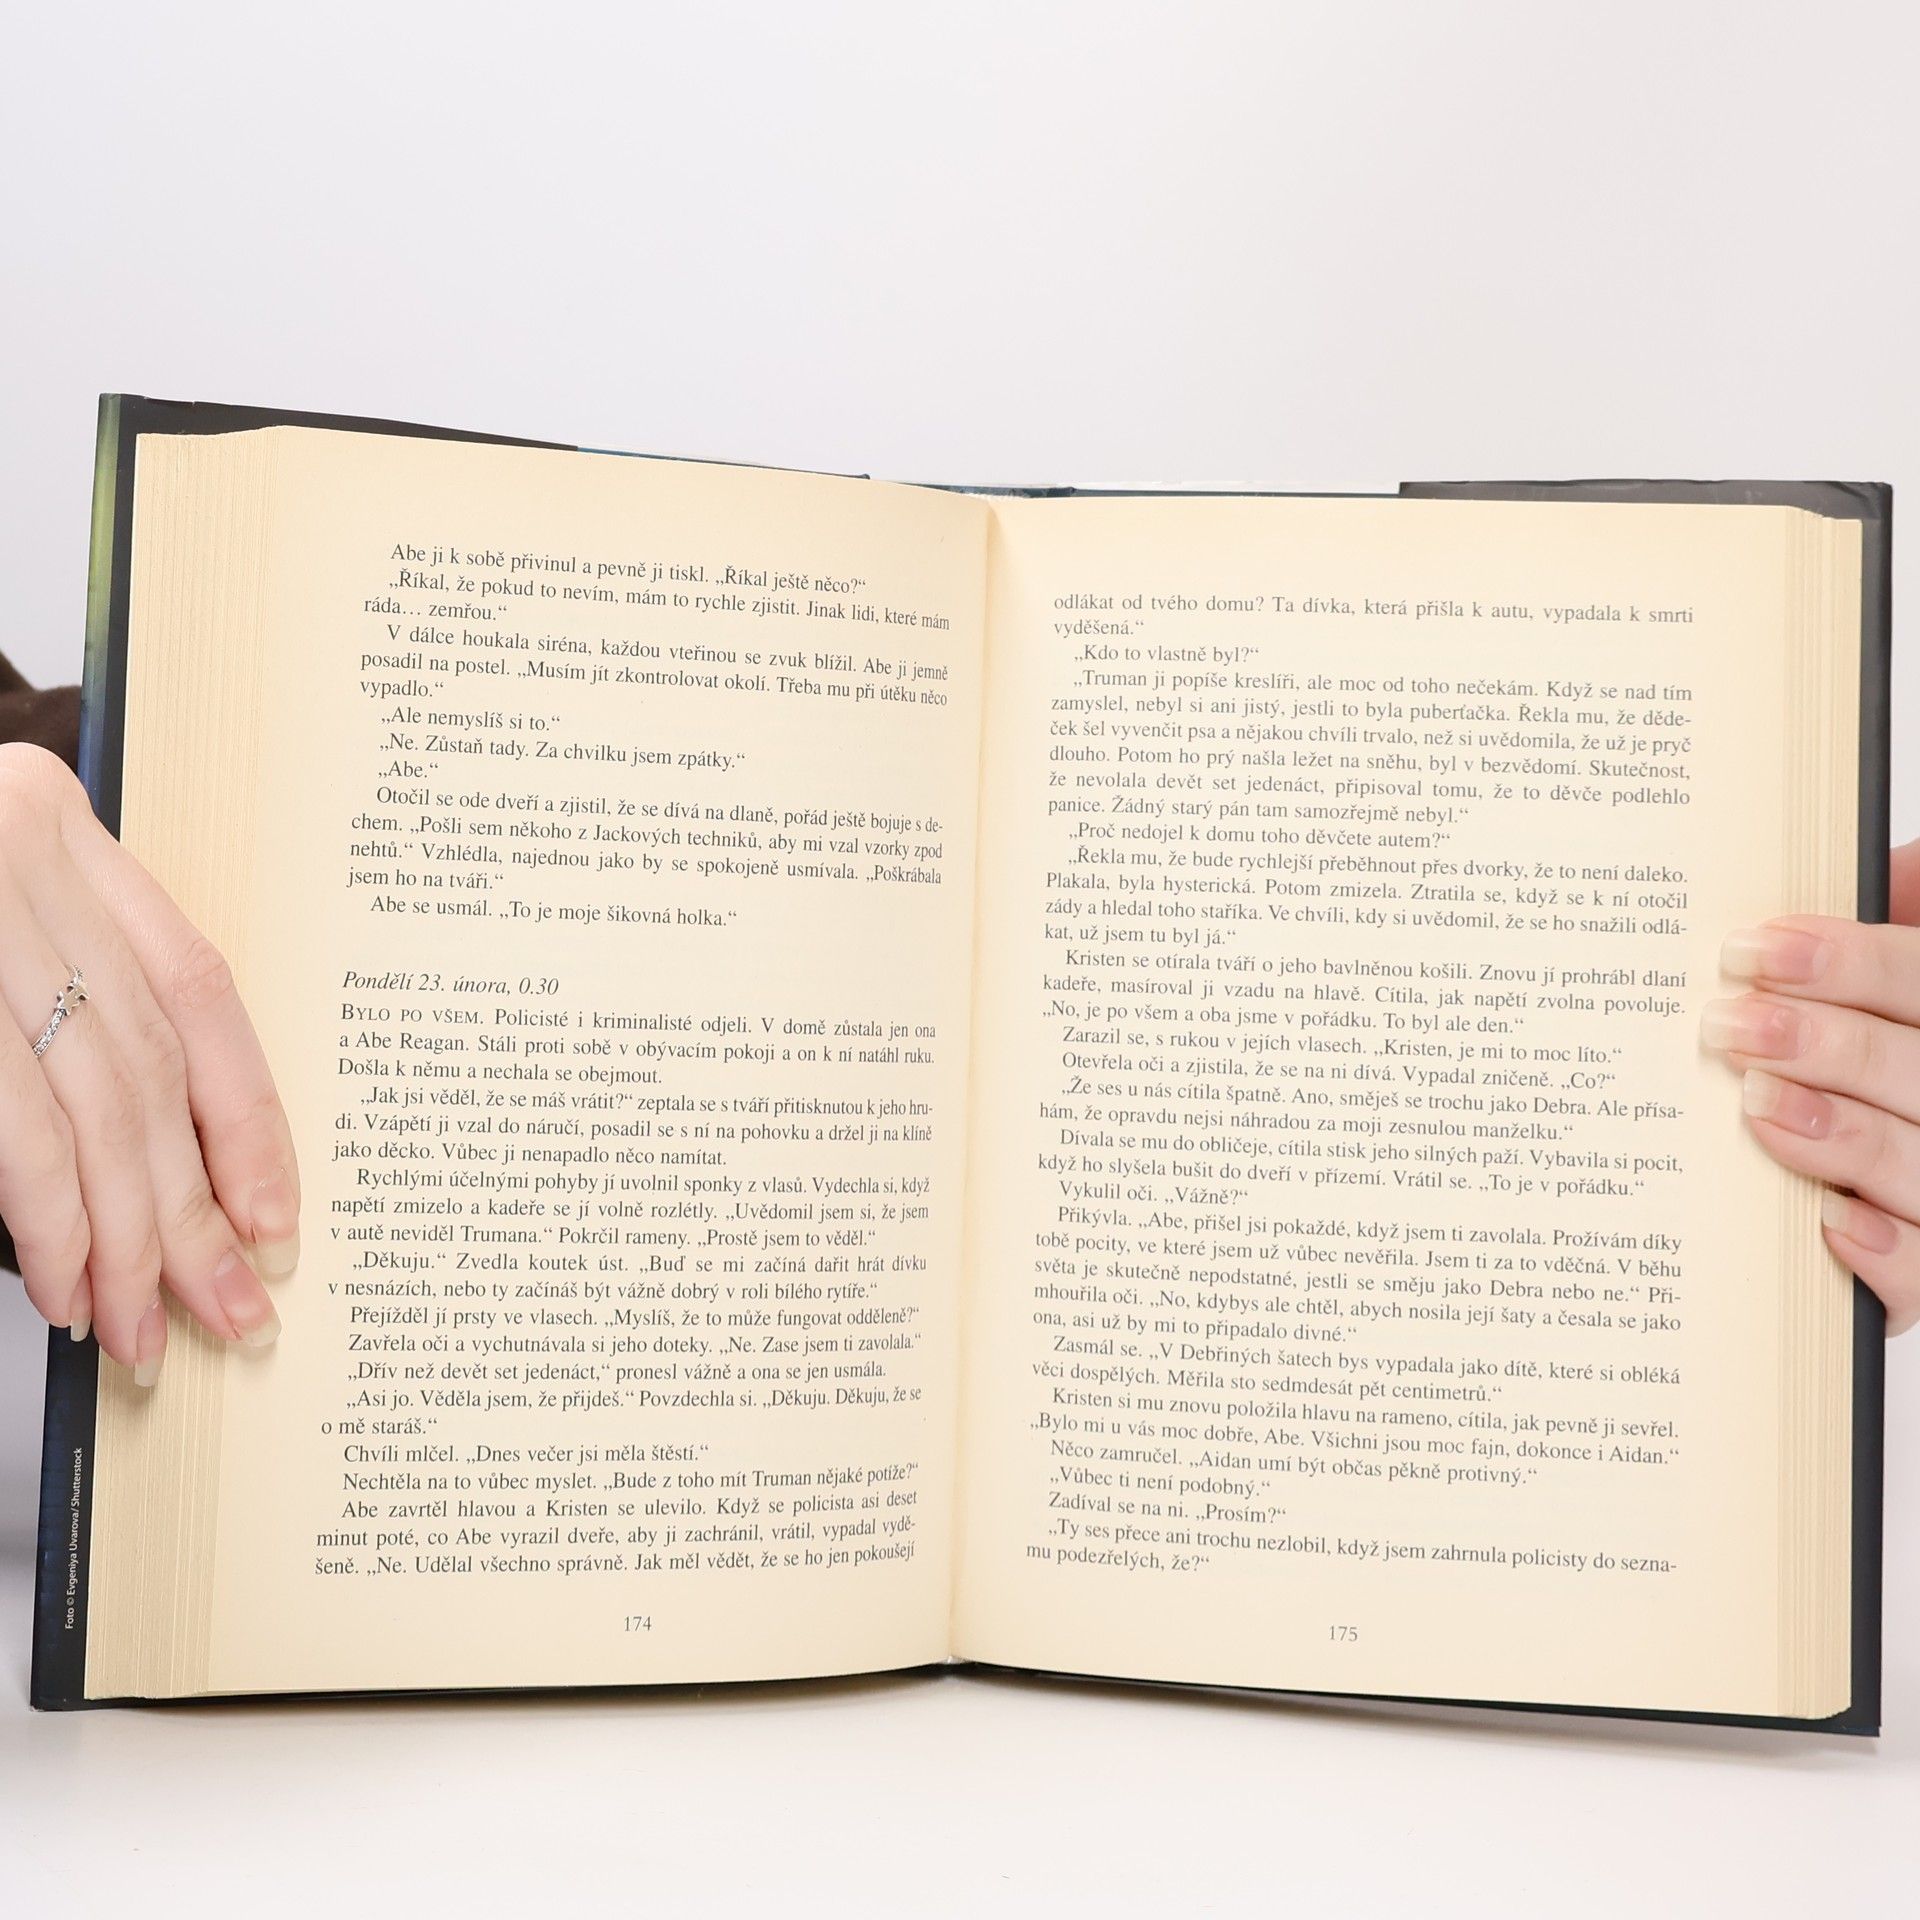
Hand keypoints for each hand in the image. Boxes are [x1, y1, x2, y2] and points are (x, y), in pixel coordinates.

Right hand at [0, 743, 296, 1382]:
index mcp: (52, 820)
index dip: (247, 1109)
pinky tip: (66, 1281)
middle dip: (198, 1202)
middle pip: (155, 1061)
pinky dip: (53, 1217)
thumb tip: (154, 1162)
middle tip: (232, 1303)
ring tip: (140, 1322)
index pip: (197, 988)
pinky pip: (22, 1127)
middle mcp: (22, 849)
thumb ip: (56, 996)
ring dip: (129, 1233)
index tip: (274, 1209)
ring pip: (100, 1101)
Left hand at [1704, 839, 1919, 1334]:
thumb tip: (1868, 863)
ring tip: (1756, 1104)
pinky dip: (1885, 1252)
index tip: (1754, 948)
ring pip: (1919, 1166)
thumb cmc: (1865, 1062)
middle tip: (1730, 1024)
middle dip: (1825, 1042)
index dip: (1850, 962)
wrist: (1882, 1170)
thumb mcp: (1876, 987)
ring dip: (1840, 1135)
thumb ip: (1873, 936)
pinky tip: (1829, 1222)